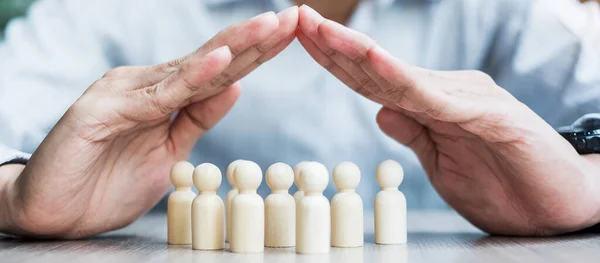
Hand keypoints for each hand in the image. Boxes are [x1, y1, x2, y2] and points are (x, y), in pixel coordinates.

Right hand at [0, 7, 298, 237]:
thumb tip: (235, 85)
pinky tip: (222, 61)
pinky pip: (158, 95)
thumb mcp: (170, 152)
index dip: (256, 53)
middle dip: (255, 39)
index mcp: (165, 96)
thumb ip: (198, 119)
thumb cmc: (107, 182)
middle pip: (211, 60)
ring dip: (234, 46)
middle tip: (293, 18)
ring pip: (190, 69)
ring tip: (269, 27)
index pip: (220, 71)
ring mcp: (125, 93)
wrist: (52, 210)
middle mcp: (148, 86)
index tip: (291, 36)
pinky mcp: (103, 110)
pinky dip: (192, 76)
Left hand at [298, 5, 599, 234]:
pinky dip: (400, 78)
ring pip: (400, 74)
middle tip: (297, 17)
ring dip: (356, 52)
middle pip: (377, 69)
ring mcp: (466, 99)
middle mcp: (444, 92)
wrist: (558, 206)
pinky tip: (371, 61)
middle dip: (333, 45)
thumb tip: (378, 111)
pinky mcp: (488, 115)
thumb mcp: (441, 164)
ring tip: (320, 30)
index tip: (300, 40)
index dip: (335, 60)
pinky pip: (434, 96)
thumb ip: (413, 132)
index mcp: (430, 104)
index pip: (372, 80)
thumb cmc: (501, 185)